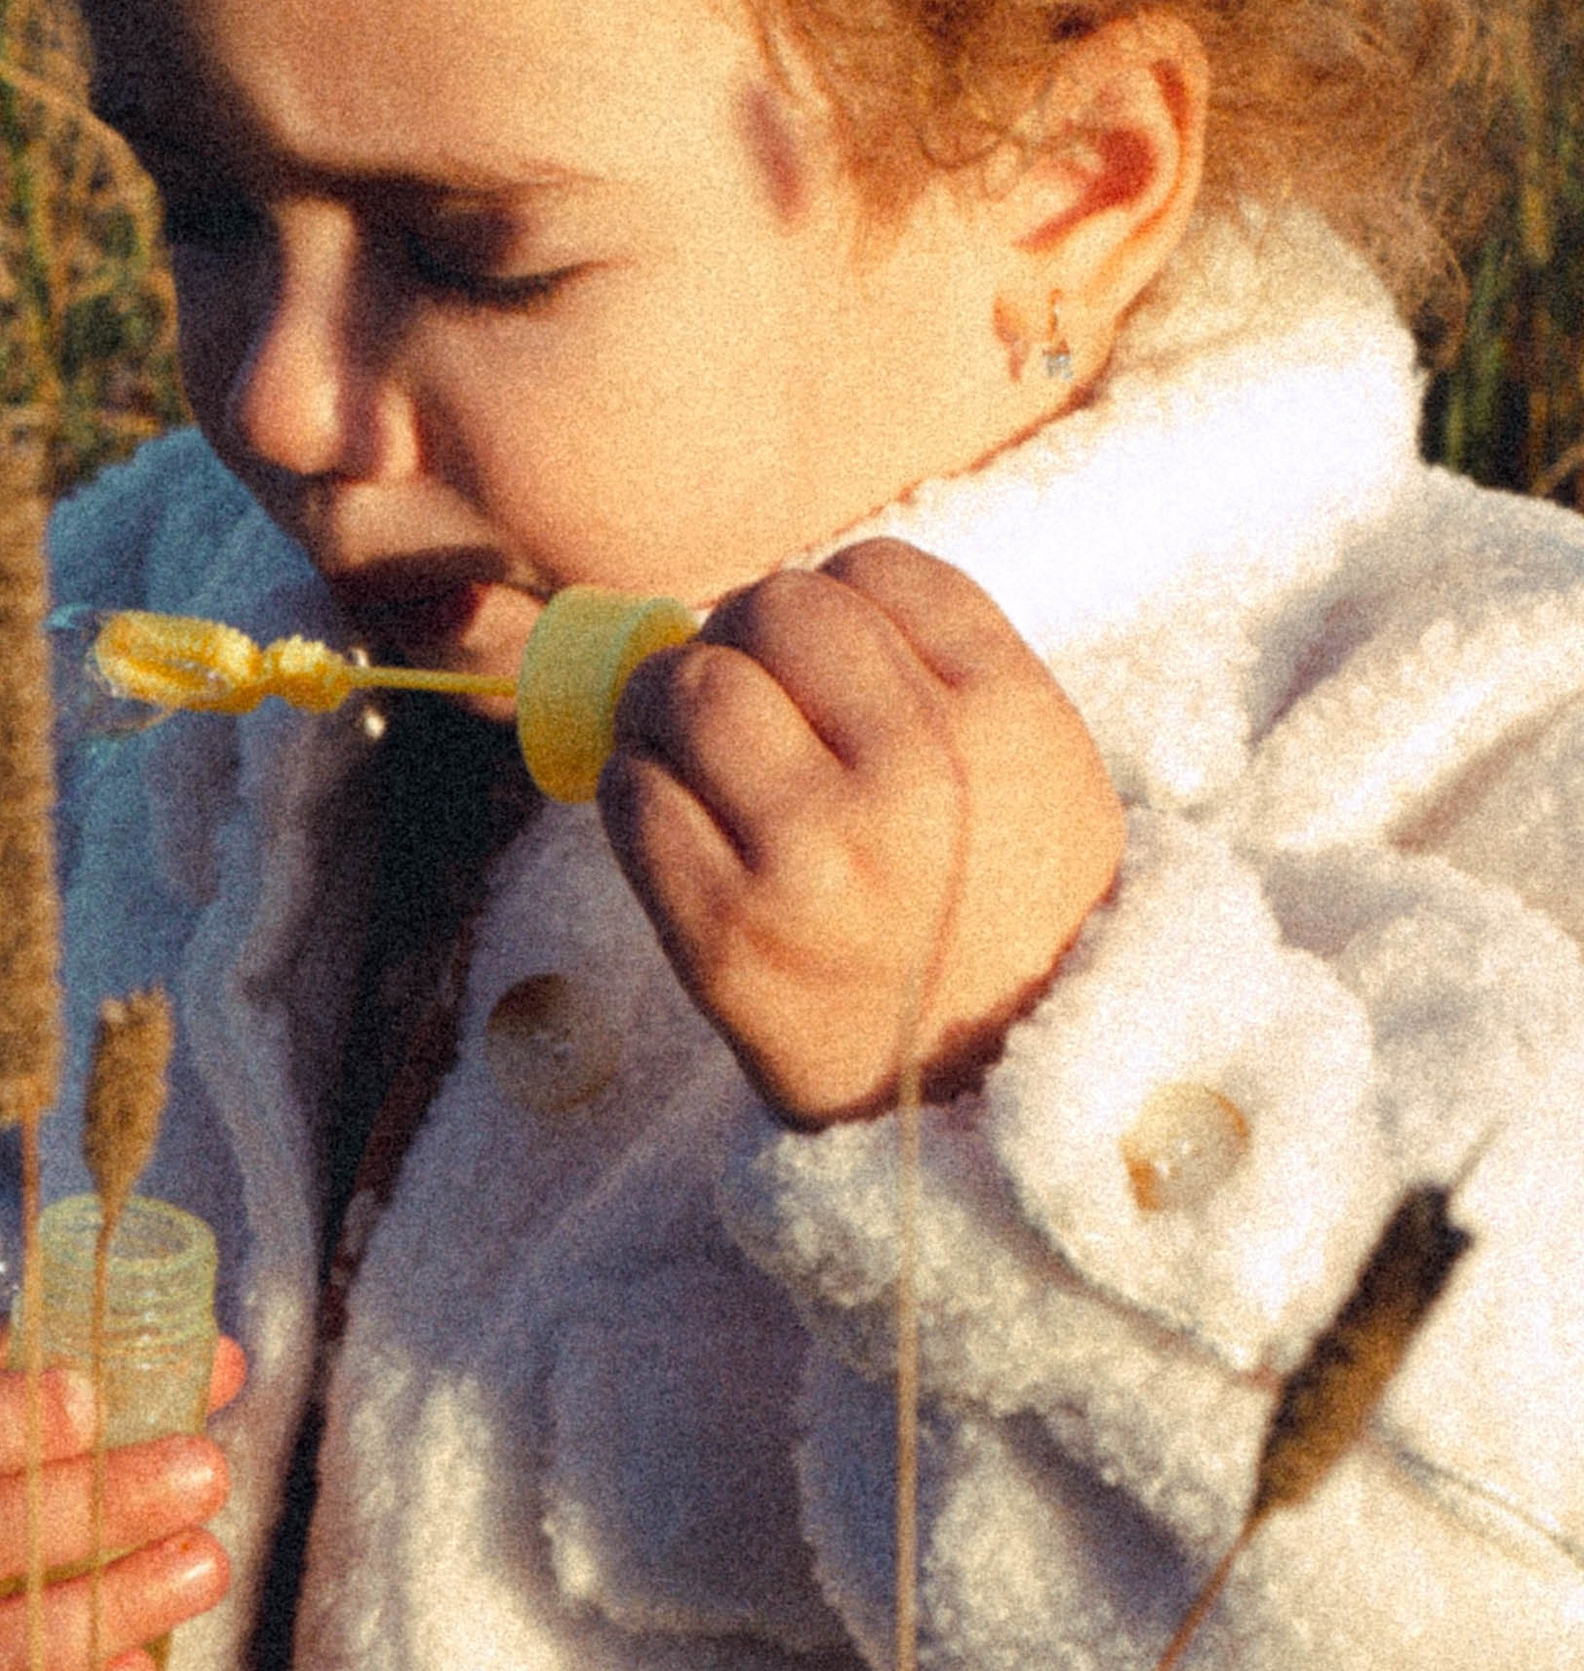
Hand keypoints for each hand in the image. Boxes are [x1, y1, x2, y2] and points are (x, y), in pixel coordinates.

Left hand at [597, 540, 1122, 1128]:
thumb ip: (940, 664)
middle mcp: (916, 776)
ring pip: (686, 686)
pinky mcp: (726, 932)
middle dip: (739, 639)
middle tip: (739, 691)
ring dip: (667, 702)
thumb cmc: (1004, 910)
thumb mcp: (1038, 768)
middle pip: (771, 610)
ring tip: (691, 746)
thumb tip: (773, 595)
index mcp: (1006, 721)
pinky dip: (635, 789)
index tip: (822, 659)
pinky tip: (674, 817)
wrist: (994, 1098)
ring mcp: (815, 855)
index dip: (830, 603)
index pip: (872, 571)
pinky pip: (633, 795)